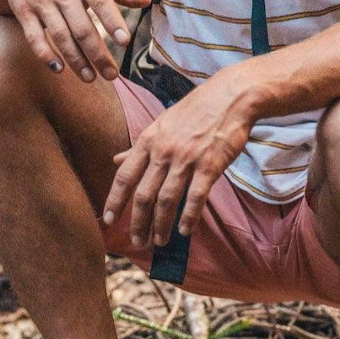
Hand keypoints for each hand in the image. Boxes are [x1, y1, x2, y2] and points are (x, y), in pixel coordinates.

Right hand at [0, 0, 149, 81]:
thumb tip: (147, 2)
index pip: (101, 1)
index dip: (113, 22)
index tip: (125, 42)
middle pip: (82, 27)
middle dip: (98, 54)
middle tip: (112, 75)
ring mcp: (40, 1)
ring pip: (60, 36)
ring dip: (76, 60)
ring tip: (90, 78)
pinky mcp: (23, 11)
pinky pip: (33, 36)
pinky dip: (45, 54)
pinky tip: (58, 70)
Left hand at [103, 69, 256, 247]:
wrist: (231, 97)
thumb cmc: (195, 110)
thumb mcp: (161, 124)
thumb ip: (139, 147)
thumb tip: (115, 160)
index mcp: (149, 140)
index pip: (125, 176)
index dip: (114, 201)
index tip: (108, 221)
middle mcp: (163, 151)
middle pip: (143, 194)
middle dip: (138, 222)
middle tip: (137, 242)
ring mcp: (186, 158)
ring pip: (166, 199)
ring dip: (161, 225)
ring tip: (159, 241)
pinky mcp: (210, 165)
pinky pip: (195, 197)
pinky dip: (189, 217)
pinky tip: (185, 231)